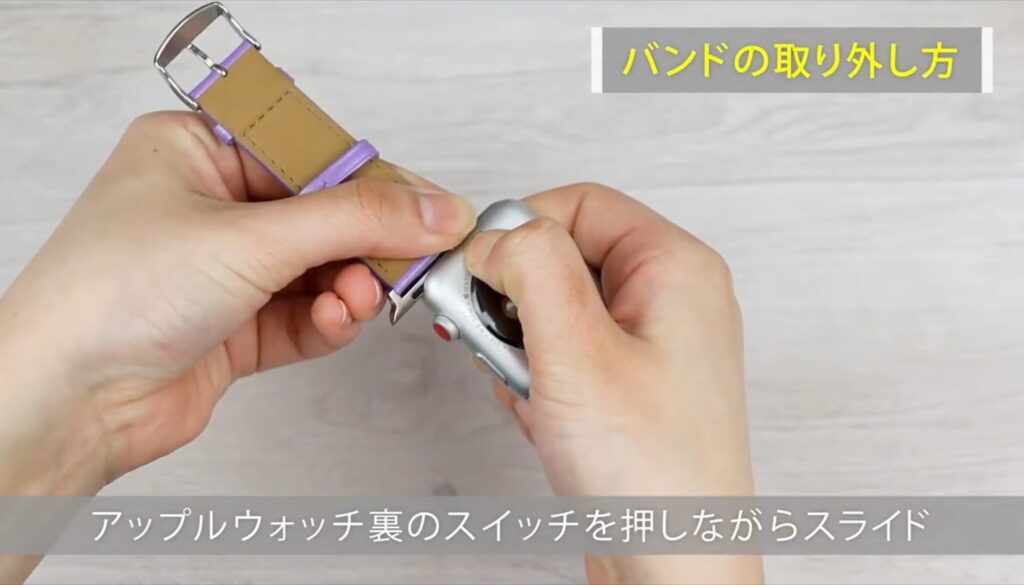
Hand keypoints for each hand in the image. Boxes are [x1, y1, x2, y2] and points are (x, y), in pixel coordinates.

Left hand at [0, 112, 474, 497]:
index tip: (425, 204)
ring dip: (348, 287)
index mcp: (197, 153)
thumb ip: (356, 221)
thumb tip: (433, 208)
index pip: (309, 154)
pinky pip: (305, 316)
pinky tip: (334, 322)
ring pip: (319, 270)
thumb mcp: (251, 237)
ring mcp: (223, 271)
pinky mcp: (235, 328)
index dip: (371, 180)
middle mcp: (210, 208)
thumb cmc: (111, 295)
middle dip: (364, 244)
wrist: (66, 402)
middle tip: (412, 257)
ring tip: (358, 298)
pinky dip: (328, 321)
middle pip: (322, 215)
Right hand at [466, 184, 760, 583]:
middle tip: (489, 338)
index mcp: (675, 267)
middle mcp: (670, 297)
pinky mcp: (629, 386)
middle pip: (563, 254)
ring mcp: (651, 344)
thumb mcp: (576, 350)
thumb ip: (532, 268)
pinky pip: (565, 353)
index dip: (518, 228)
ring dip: (520, 345)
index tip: (476, 271)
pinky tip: (542, 416)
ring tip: (527, 390)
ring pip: (556, 308)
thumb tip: (497, 232)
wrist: (674, 570)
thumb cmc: (651, 475)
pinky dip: (537, 378)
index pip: (579, 203)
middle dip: (513, 298)